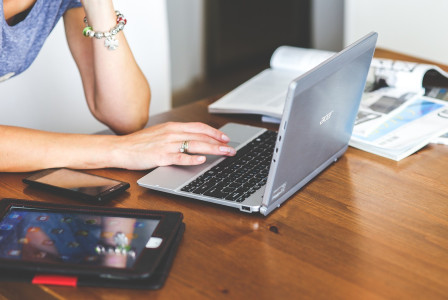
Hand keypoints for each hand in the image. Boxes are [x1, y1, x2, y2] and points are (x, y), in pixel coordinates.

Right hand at [110, 122, 235, 169]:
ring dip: (212, 149)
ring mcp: (166, 145)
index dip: (214, 132)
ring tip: (224, 153)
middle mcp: (172, 133)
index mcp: (172, 127)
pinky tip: (202, 160)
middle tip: (231, 149)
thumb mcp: (160, 134)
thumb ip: (176, 135)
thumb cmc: (140, 143)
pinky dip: (192, 158)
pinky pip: (179, 157)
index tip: (225, 138)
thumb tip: (194, 140)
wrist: (120, 148)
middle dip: (219, 143)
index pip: (199, 127)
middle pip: (201, 136)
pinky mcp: (160, 156)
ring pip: (194, 145)